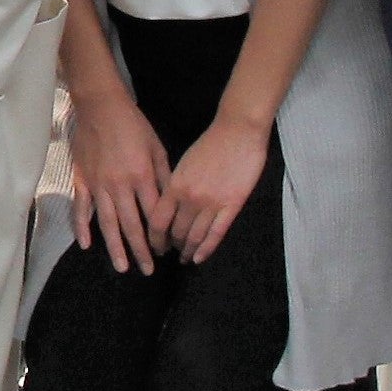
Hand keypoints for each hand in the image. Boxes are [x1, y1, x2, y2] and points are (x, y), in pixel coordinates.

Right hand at [66, 88, 171, 274]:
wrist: (100, 106)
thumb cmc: (133, 125)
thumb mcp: (157, 148)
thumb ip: (164, 177)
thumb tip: (172, 204)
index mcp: (141, 176)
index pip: (154, 215)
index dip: (161, 235)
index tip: (167, 250)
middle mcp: (119, 186)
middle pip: (132, 225)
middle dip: (141, 250)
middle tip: (149, 270)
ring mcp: (97, 185)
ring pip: (107, 223)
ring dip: (115, 247)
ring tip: (122, 267)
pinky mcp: (81, 180)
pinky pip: (81, 209)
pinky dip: (82, 227)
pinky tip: (86, 245)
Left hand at [161, 111, 270, 263]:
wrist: (238, 132)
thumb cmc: (210, 144)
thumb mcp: (184, 164)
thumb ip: (176, 186)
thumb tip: (168, 206)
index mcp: (175, 185)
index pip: (158, 220)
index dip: (154, 237)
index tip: (153, 245)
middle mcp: (190, 198)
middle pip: (176, 231)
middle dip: (171, 245)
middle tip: (170, 253)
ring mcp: (212, 203)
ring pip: (195, 236)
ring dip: (187, 250)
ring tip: (184, 258)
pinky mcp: (232, 205)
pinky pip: (216, 234)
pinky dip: (206, 249)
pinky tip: (199, 258)